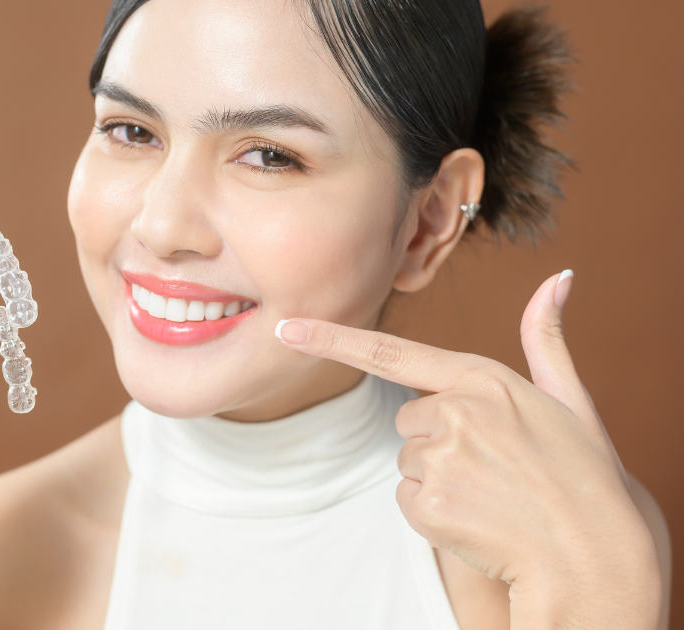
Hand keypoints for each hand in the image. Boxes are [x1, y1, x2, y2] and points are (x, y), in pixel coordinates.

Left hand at [276, 272, 660, 628]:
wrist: (593, 556)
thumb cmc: (582, 474)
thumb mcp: (570, 399)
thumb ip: (547, 339)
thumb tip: (559, 277)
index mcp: (483, 378)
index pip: (390, 352)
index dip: (332, 339)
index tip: (286, 328)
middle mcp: (455, 411)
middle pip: (408, 419)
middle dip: (438, 439)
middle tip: (491, 464)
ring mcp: (440, 458)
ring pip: (408, 459)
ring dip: (438, 477)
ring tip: (489, 492)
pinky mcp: (429, 503)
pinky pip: (406, 498)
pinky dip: (433, 510)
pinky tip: (475, 516)